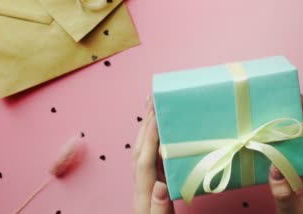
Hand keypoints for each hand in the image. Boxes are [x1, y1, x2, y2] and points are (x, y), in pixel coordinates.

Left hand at [133, 98, 174, 213]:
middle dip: (145, 125)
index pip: (144, 161)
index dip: (150, 136)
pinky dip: (155, 144)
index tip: (157, 113)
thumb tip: (159, 184)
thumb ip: (159, 209)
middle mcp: (142, 189)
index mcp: (144, 197)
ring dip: (147, 130)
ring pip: (143, 154)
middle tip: (153, 99)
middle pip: (139, 152)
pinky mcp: (154, 191)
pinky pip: (152, 161)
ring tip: (154, 109)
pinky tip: (162, 137)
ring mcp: (147, 189)